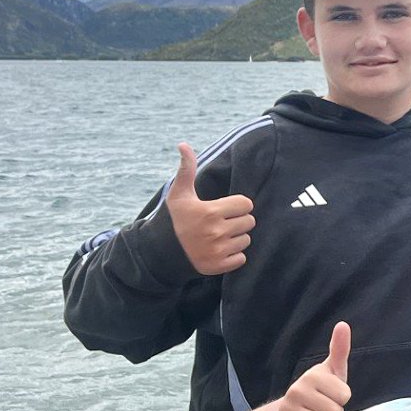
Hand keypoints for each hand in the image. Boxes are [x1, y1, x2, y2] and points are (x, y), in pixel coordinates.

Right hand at [166, 143, 254, 274]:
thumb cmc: (174, 219)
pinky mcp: (219, 266)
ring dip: (236, 238)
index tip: (224, 208)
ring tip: (218, 236)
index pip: (246, 204)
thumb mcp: (178, 194)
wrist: (161, 252)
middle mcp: (215, 232)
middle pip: (249, 222)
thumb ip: (186, 169)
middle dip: (238, 221)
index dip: (237, 205)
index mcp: (210, 212)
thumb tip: (183, 144)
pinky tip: (218, 250)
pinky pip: (242, 258)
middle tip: (221, 223)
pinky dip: (233, 255)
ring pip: (246, 240)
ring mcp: (218, 250)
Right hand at [275, 322, 351, 410]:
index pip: (345, 396)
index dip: (341, 399)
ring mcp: (288, 409)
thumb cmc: (319, 390)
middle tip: (320, 408)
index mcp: (313, 375)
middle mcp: (297, 389)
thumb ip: (340, 349)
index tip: (330, 394)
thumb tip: (343, 324)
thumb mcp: (332, 371)